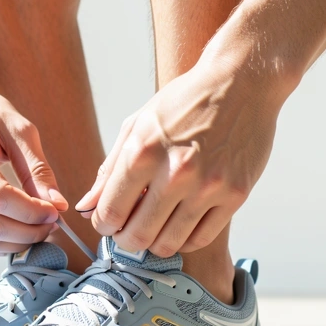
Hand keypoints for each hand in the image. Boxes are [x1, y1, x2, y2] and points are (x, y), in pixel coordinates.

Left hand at [74, 59, 280, 255]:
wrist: (240, 82)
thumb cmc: (184, 102)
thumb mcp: (137, 125)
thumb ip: (109, 169)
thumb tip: (85, 207)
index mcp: (143, 150)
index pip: (110, 212)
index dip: (103, 225)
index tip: (108, 224)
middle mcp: (176, 172)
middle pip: (138, 236)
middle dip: (125, 240)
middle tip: (127, 233)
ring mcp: (209, 186)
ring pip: (169, 244)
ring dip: (154, 243)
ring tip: (154, 227)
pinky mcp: (235, 195)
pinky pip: (201, 238)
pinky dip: (184, 239)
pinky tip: (178, 224)